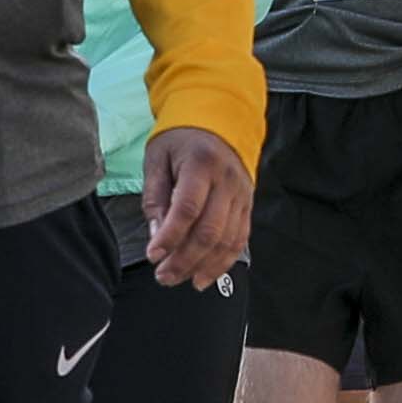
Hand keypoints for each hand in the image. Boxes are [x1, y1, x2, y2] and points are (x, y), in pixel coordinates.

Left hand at [138, 125, 252, 287]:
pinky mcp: (248, 205)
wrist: (219, 122)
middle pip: (210, 230)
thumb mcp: (158, 158)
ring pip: (227, 240)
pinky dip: (223, 262)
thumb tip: (155, 234)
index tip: (153, 256)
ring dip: (204, 266)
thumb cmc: (181, 141)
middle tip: (163, 276)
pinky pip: (240, 239)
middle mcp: (227, 181)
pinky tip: (205, 276)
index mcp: (202, 164)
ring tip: (181, 280)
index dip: (170, 236)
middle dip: (185, 259)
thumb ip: (155, 196)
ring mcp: (242, 195)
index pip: (187, 208)